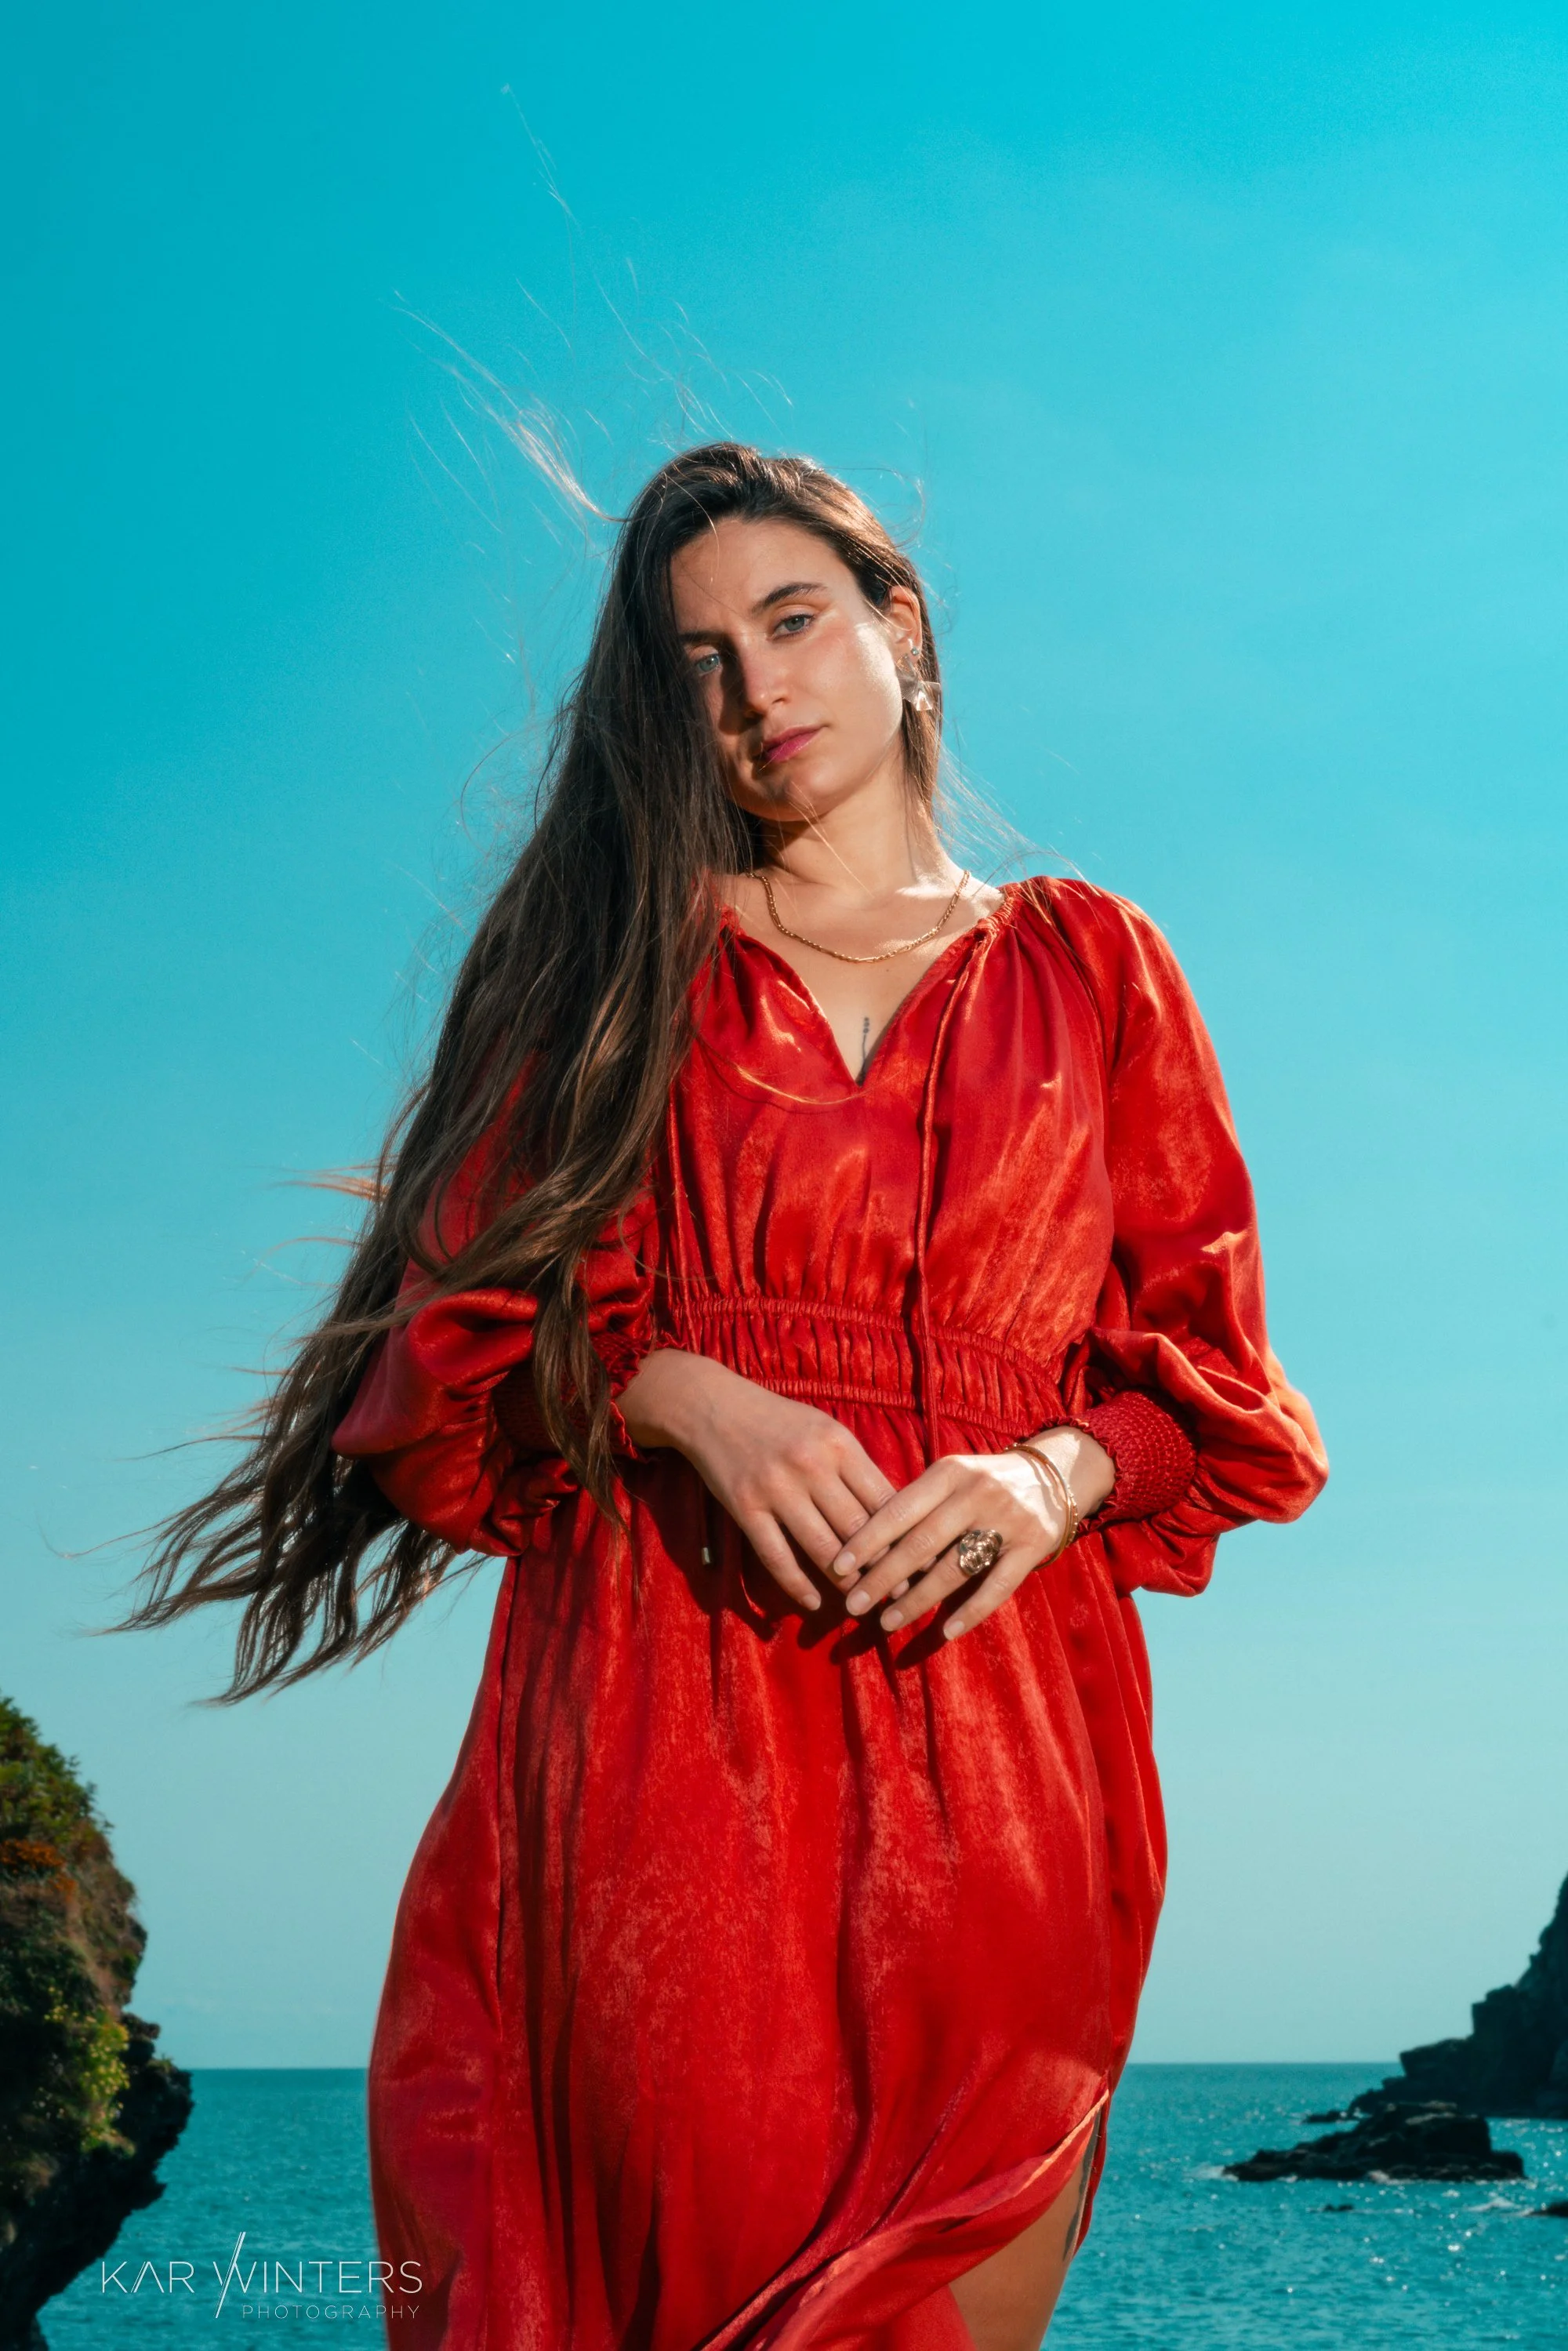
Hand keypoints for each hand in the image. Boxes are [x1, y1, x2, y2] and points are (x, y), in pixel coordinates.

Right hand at [616, 1350, 898, 1613]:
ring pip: (824, 1548)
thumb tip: (896, 1513)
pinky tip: (814, 1602)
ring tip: (865, 1604)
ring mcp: (776, 1488)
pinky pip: (777, 1556)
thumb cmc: (780, 1421)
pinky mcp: (745, 1508)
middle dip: (885, 1568)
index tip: (925, 1563)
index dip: (908, 1536)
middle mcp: (811, 1466)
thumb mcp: (826, 1430)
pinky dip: (798, 1585)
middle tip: (904, 1595)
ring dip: (847, 1582)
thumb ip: (857, 1468)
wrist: (713, 1406)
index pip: (885, 1500)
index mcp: (839, 1444)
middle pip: (859, 1529)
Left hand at [828, 1428, 1114, 1641]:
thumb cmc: (982, 1482)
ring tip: (887, 1622)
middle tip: (853, 1605)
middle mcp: (977, 1492)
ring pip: (954, 1568)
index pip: (899, 1509)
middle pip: (921, 1542)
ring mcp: (1008, 1519)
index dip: (867, 1540)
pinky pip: (997, 1587)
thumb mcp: (949, 1477)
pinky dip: (970, 1612)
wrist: (1053, 1476)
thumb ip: (915, 1504)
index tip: (837, 1567)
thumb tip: (863, 1548)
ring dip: (917, 1600)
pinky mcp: (1032, 1546)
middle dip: (882, 1578)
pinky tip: (944, 1633)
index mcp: (949, 1471)